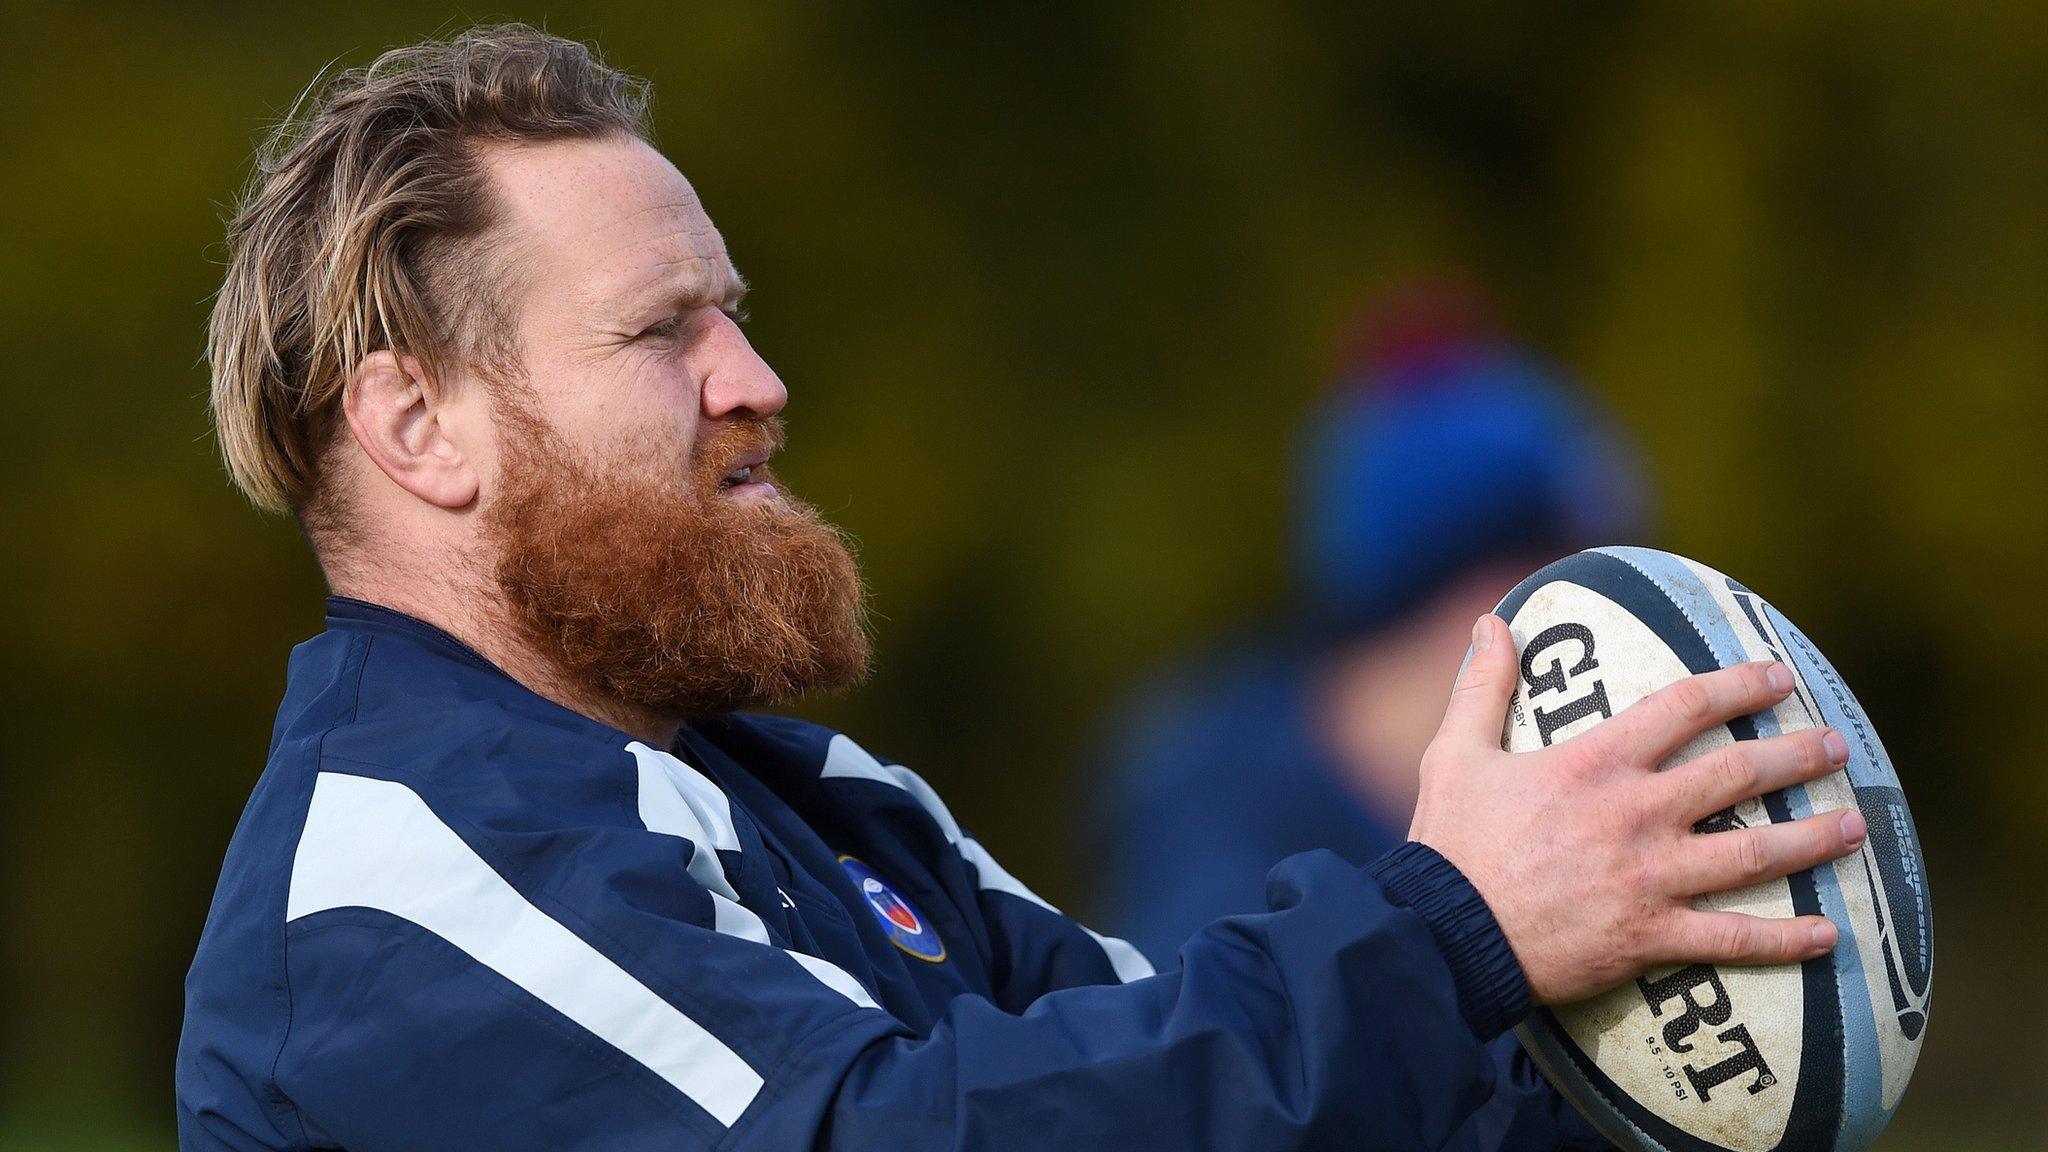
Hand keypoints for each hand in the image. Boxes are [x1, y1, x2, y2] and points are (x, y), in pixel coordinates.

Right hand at [1409, 613, 1867, 1006]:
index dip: (1738, 686)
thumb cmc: (1449, 843)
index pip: (1684, 707)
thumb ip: (1483, 686)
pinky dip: (1785, 939)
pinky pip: (1734, 939)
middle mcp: (1636, 813)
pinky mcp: (1651, 935)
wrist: (1445, 933)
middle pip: (1738, 773)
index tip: (1777, 677)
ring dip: (1811, 838)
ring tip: (1853, 826)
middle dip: (1797, 756)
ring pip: (1753, 852)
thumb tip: (1490, 621)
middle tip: (1835, 747)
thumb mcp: (1456, 752)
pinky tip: (1827, 934)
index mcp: (1595, 763)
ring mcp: (1651, 877)